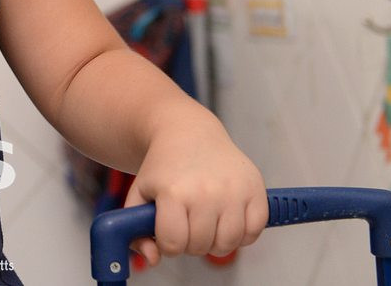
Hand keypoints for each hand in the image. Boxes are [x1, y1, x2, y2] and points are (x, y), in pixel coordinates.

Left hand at [123, 117, 266, 266]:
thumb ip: (135, 231)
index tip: (168, 230)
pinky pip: (254, 231)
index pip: (174, 244)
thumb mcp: (139, 193)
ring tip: (206, 221)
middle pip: (201, 247)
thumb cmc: (164, 166)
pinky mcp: (255, 188)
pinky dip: (242, 233)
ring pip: (229, 243)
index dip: (168, 244)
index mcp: (173, 192)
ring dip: (216, 240)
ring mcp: (233, 190)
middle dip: (191, 242)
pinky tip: (226, 216)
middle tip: (187, 222)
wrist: (187, 131)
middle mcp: (206, 191)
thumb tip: (154, 259)